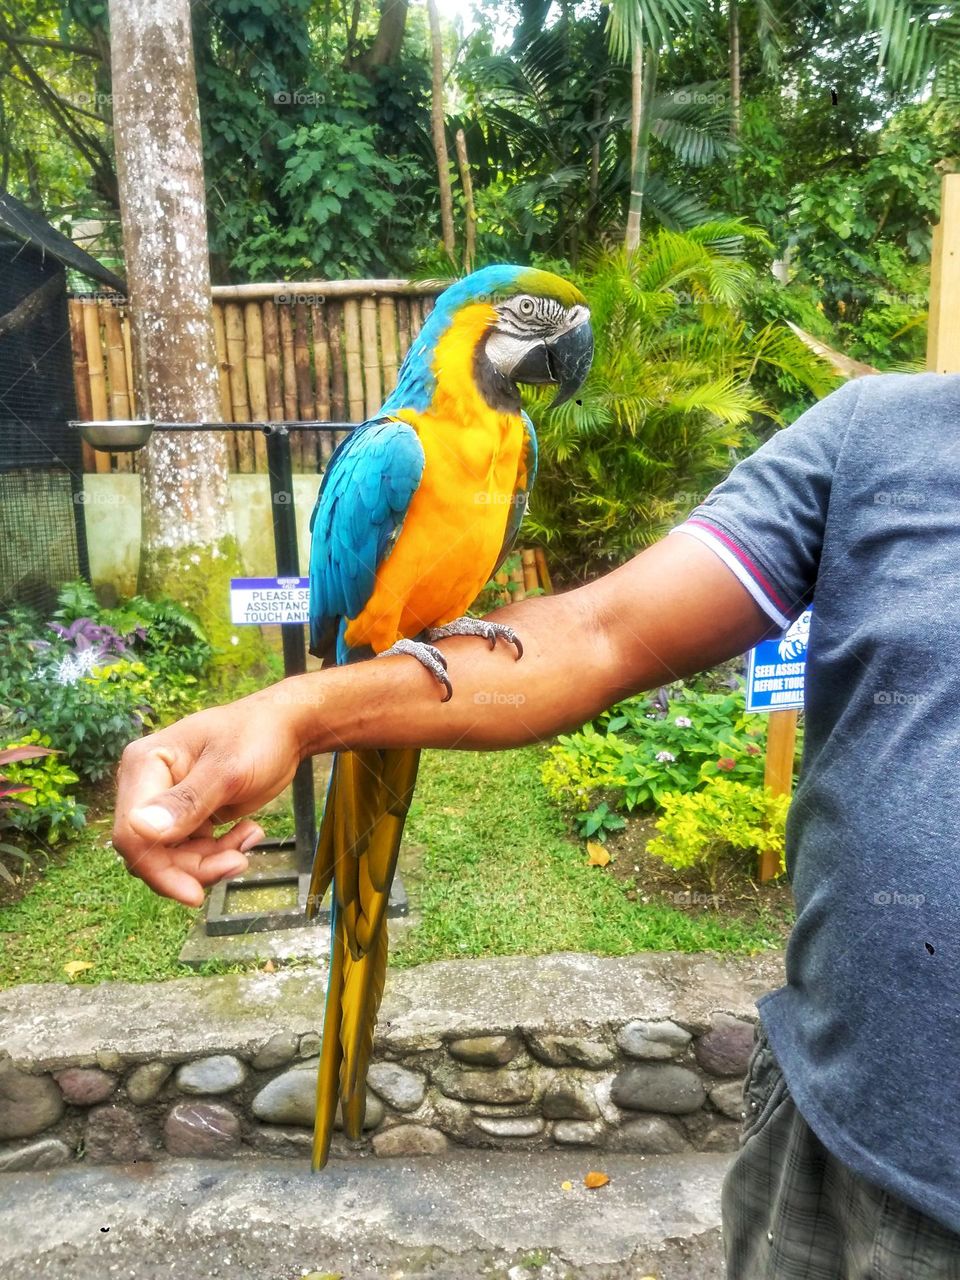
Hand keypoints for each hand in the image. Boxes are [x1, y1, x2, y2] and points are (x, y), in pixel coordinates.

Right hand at [112, 685, 304, 905]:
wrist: (285, 729)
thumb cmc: (257, 737)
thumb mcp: (227, 770)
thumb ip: (187, 802)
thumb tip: (141, 830)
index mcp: (144, 765)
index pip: (132, 833)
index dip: (158, 869)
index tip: (194, 895)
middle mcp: (146, 786)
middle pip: (152, 851)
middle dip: (194, 866)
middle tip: (238, 863)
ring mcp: (166, 802)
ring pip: (174, 857)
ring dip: (211, 860)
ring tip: (249, 838)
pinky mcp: (187, 816)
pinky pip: (192, 851)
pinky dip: (219, 852)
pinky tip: (249, 833)